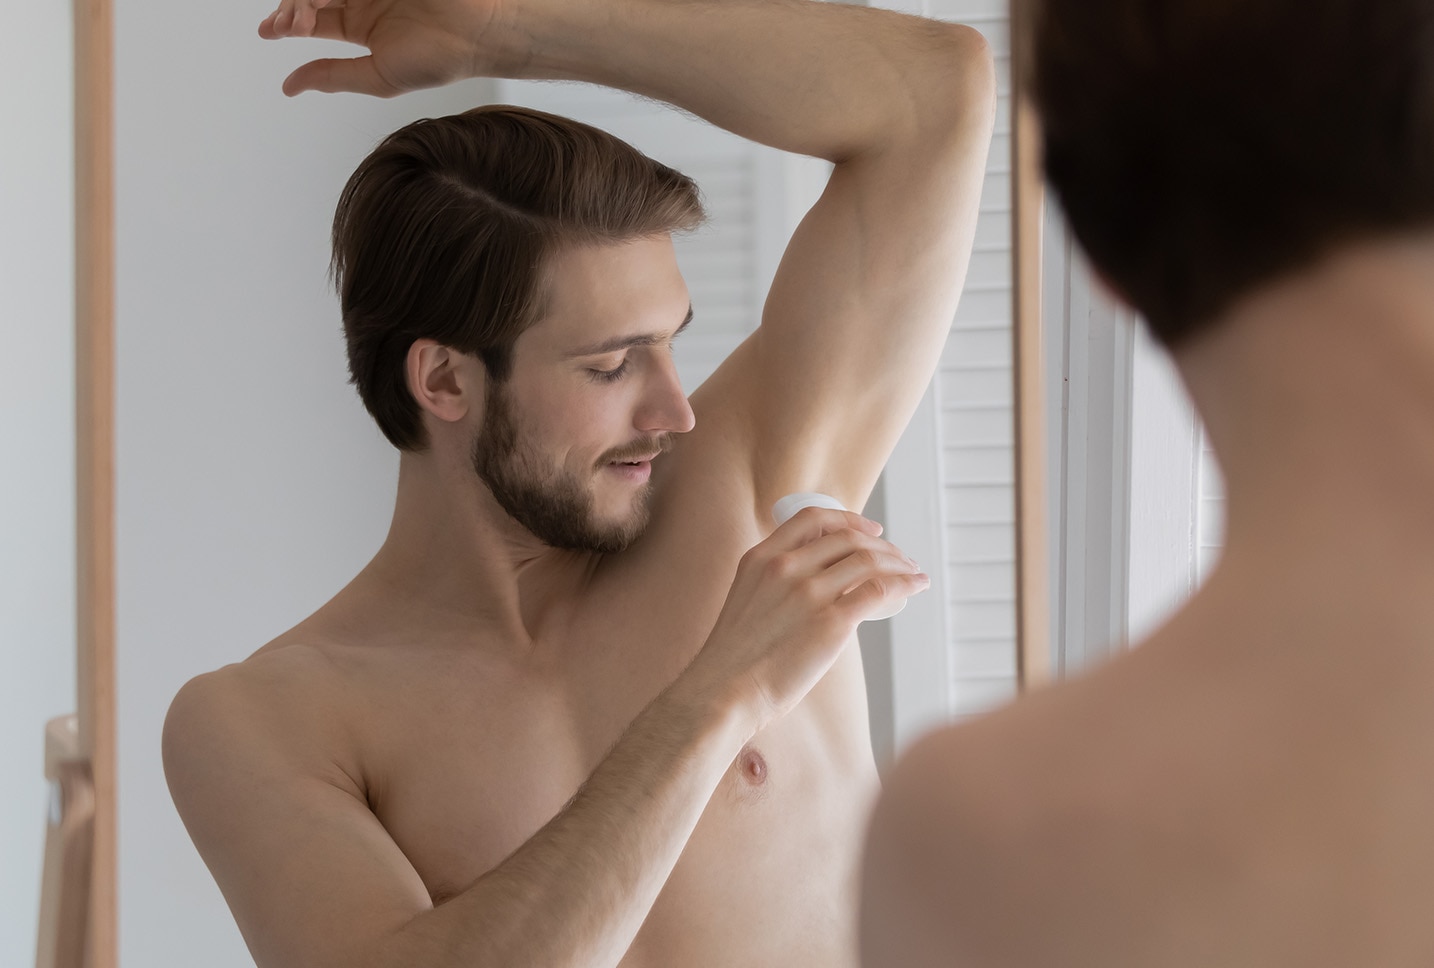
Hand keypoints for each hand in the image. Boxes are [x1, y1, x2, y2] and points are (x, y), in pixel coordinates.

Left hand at [258, 0, 503, 96]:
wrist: (477, 32)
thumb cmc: (439, 59)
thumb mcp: (376, 77)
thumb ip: (333, 77)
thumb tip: (291, 86)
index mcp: (363, 25)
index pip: (313, 17)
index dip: (286, 21)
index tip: (270, 30)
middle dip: (292, 8)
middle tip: (292, 24)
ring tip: (307, 13)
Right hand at [683, 507, 929, 731]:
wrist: (724, 692)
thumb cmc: (735, 662)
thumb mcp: (747, 602)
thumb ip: (776, 587)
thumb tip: (816, 592)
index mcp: (761, 558)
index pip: (812, 518)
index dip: (849, 520)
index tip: (871, 531)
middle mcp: (785, 567)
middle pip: (848, 539)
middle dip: (883, 546)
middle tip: (901, 560)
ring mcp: (808, 593)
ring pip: (870, 561)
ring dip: (900, 564)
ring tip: (914, 575)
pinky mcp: (831, 622)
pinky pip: (880, 591)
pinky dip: (904, 585)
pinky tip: (914, 589)